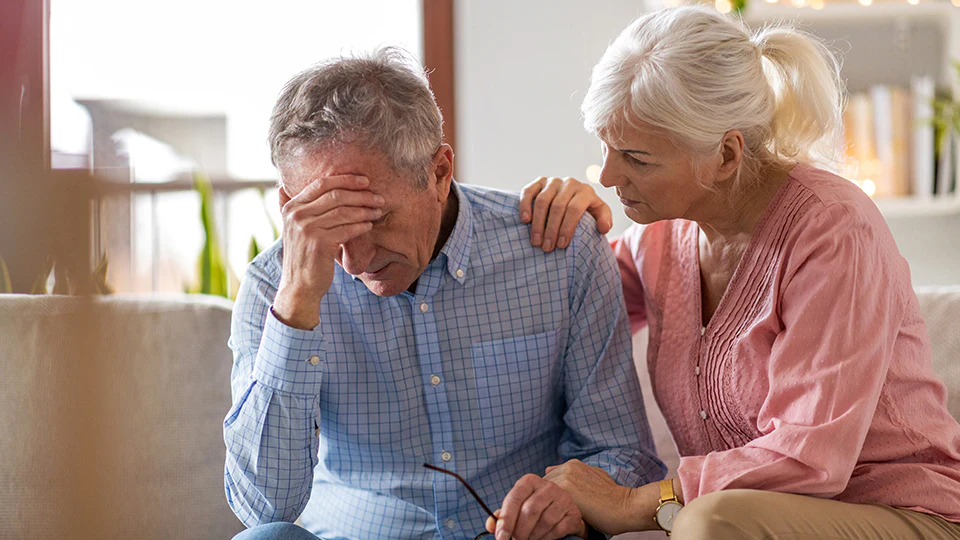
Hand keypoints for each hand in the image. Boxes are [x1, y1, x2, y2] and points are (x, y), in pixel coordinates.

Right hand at [273, 175, 383, 328]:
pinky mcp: (319, 243)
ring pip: (343, 211)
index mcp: (291, 207)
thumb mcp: (296, 229)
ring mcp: (306, 229)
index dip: (345, 180)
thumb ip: (300, 208)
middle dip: (360, 195)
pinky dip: (361, 226)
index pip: (321, 184)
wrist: (300, 287)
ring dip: (364, 210)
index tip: (364, 181)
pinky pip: (346, 229)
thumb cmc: (305, 256)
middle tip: (378, 197)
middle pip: (335, 195)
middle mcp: (296, 215)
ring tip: (377, 211)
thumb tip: (295, 186)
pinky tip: (369, 226)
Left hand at [484, 474, 586, 539]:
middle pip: (530, 510)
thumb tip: (490, 526)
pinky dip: (547, 538)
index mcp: (529, 481)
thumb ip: (503, 516)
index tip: (501, 537)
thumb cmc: (534, 508)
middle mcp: (548, 486)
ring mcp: (563, 498)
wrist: (561, 510)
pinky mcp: (573, 512)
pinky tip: (541, 538)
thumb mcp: (517, 508)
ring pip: (544, 521)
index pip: (514, 498)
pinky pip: (558, 529)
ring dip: (533, 536)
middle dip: (519, 531)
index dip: (506, 519)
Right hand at [520, 176, 611, 252]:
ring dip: (538, 223)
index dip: (567, 228)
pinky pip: (529, 192)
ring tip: (536, 241)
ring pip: (542, 201)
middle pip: (557, 207)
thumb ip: (604, 220)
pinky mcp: (539, 182)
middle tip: (547, 248)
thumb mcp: (599, 214)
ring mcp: (553, 181)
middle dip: (551, 229)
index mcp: (585, 191)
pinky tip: (525, 221)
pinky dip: (525, 205)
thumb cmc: (587, 211)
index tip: (561, 245)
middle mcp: (569, 183)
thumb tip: (603, 228)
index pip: (575, 209)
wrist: (573, 197)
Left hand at [544, 460, 634, 535]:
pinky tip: (556, 519)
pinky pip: (548, 500)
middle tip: (550, 512)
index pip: (549, 479)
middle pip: (543, 485)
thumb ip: (573, 475)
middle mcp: (567, 468)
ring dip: (545, 504)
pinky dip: (548, 510)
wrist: (625, 506)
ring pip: (543, 492)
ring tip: (552, 516)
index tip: (553, 505)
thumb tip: (549, 469)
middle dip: (544, 498)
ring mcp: (565, 477)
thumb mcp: (594, 478)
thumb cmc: (612, 498)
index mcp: (572, 464)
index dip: (549, 494)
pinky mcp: (565, 490)